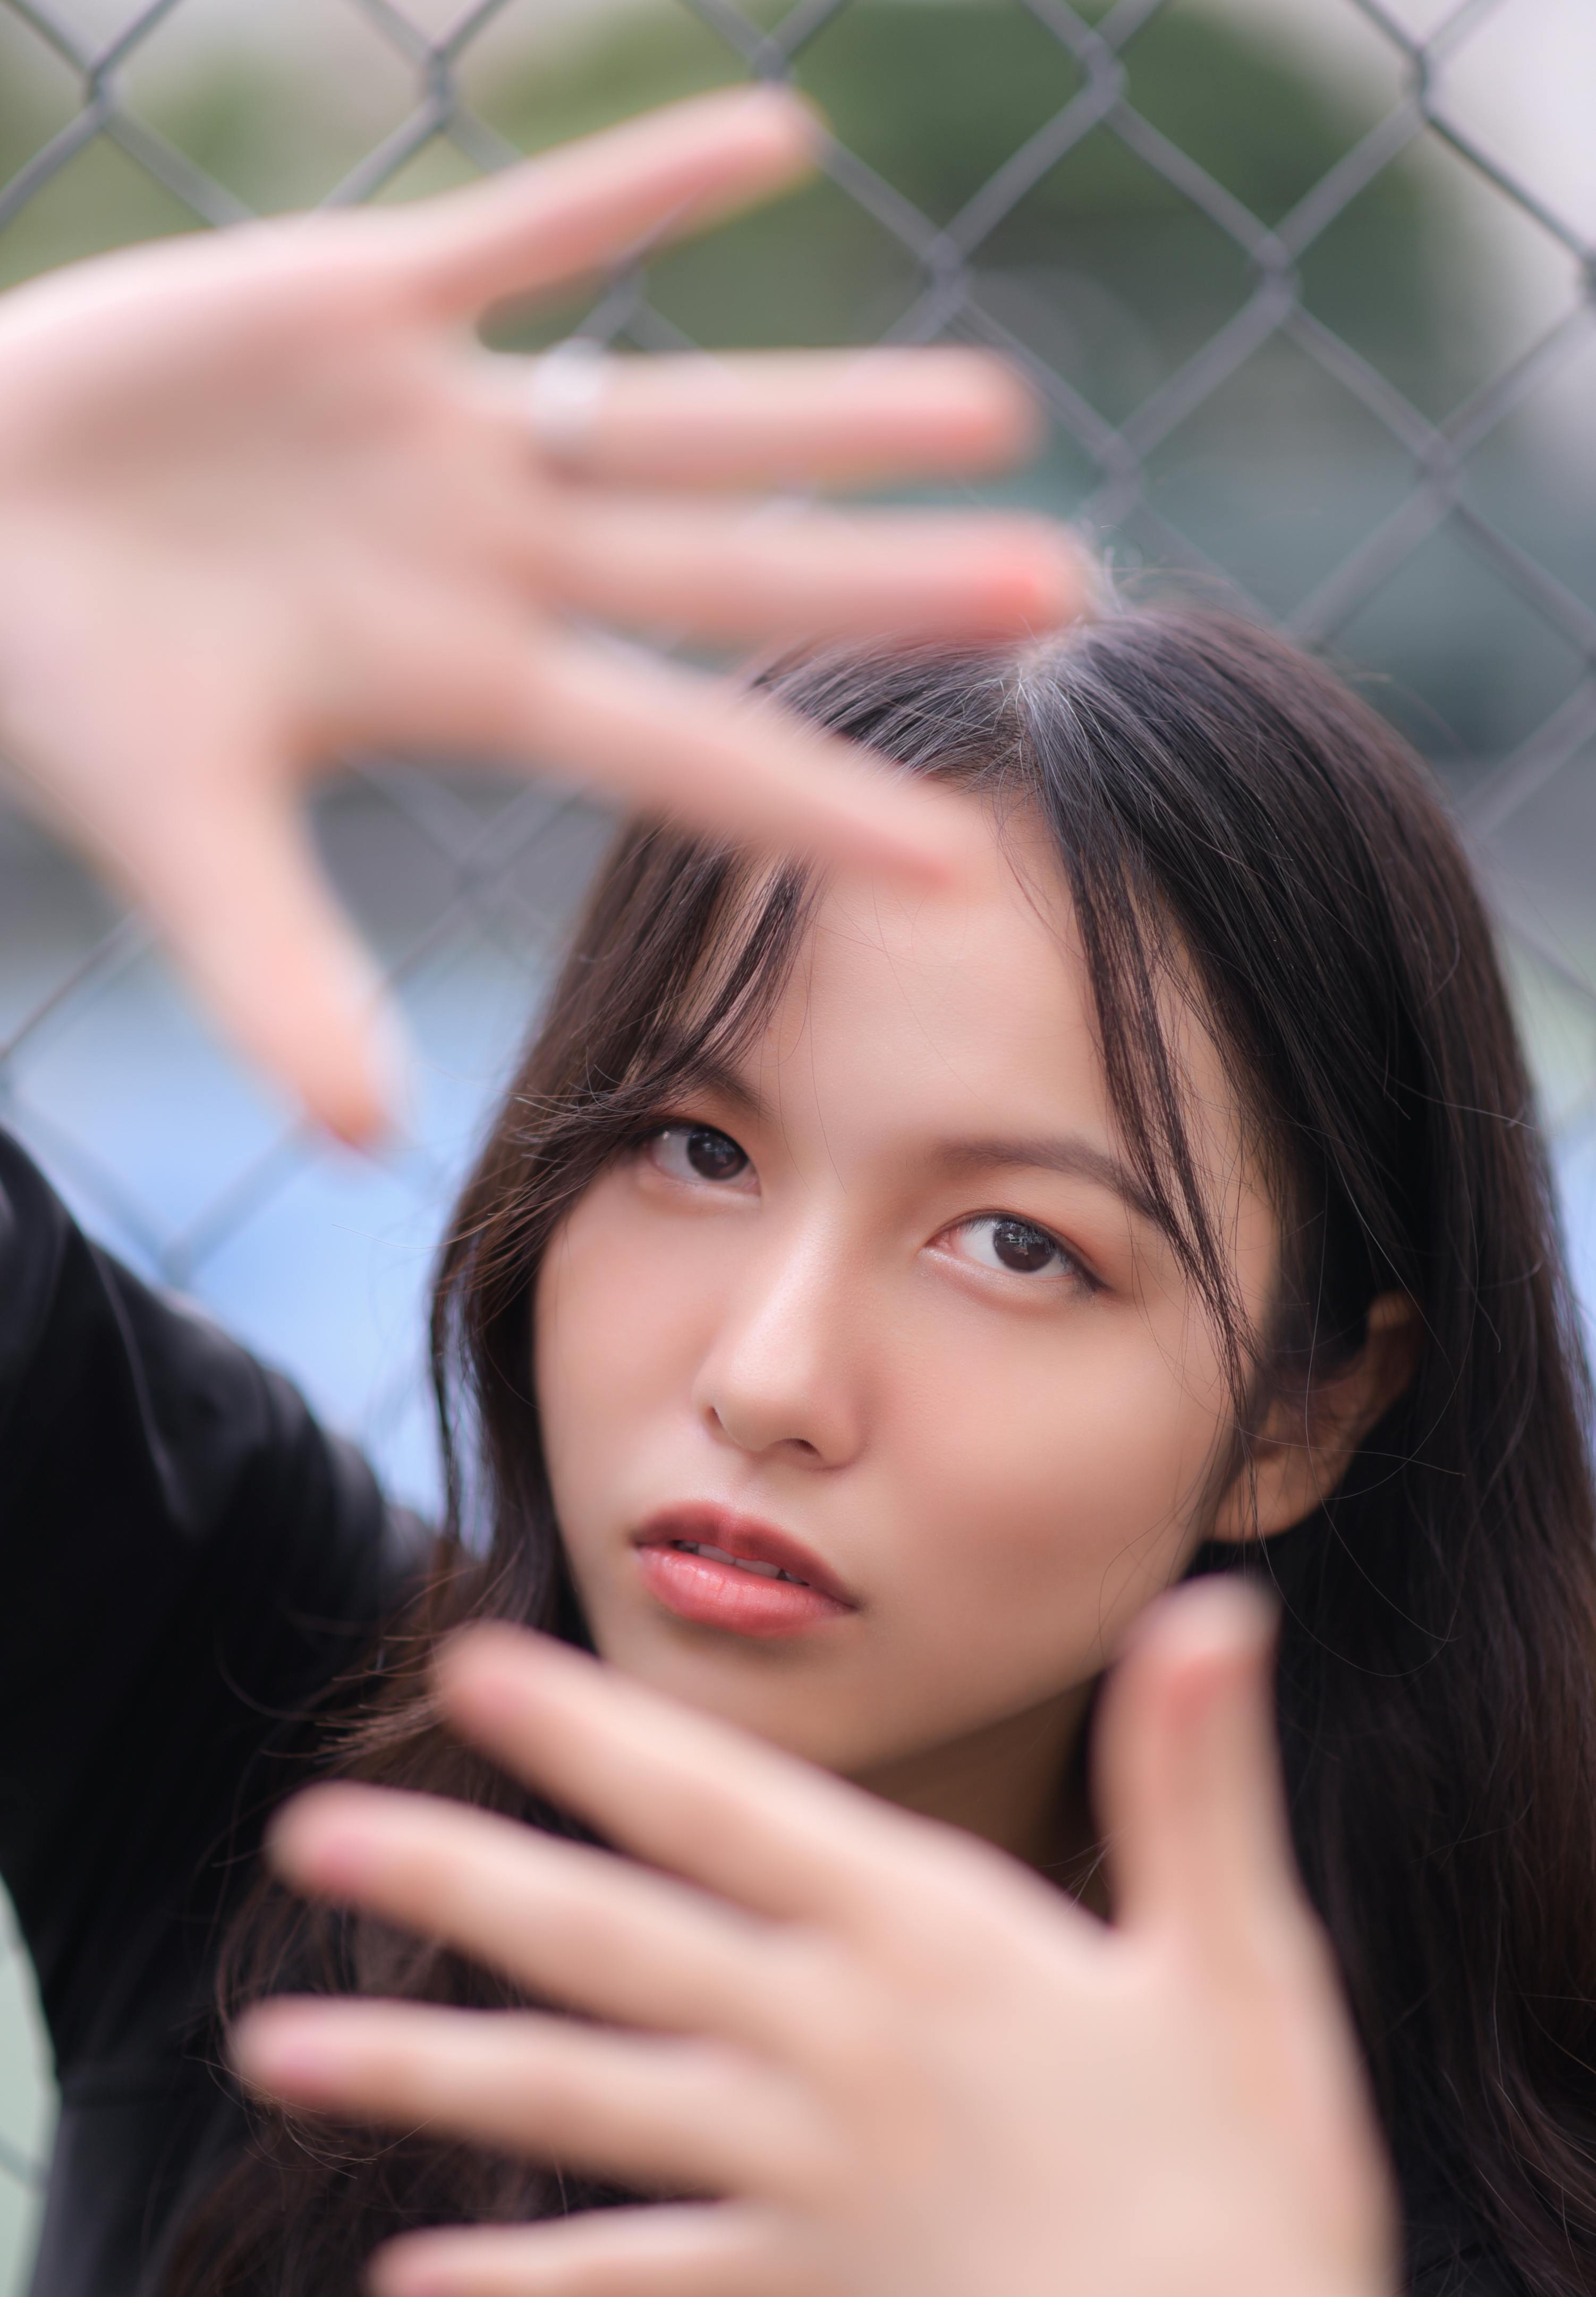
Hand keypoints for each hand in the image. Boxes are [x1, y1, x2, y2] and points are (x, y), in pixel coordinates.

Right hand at [0, 89, 1078, 1141]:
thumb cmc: (64, 683)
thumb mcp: (174, 831)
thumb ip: (274, 973)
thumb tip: (365, 1137)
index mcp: (462, 687)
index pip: (677, 753)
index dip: (811, 808)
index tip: (960, 860)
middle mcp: (491, 560)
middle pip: (727, 575)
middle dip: (882, 585)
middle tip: (1063, 590)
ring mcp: (444, 430)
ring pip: (673, 416)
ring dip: (824, 412)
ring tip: (996, 410)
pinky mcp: (361, 302)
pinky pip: (526, 228)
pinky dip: (630, 184)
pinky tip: (776, 141)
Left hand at [236, 1583, 1422, 2296]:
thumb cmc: (1254, 2190)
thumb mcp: (1244, 1966)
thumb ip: (1196, 1779)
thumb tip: (1214, 1603)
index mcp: (928, 1941)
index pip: (723, 1807)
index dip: (592, 1734)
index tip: (473, 1670)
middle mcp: (835, 2047)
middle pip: (608, 1944)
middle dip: (451, 1878)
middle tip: (301, 1833)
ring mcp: (802, 2182)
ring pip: (577, 2110)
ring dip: (421, 2074)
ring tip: (273, 2053)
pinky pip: (638, 2285)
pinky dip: (527, 2279)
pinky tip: (411, 2272)